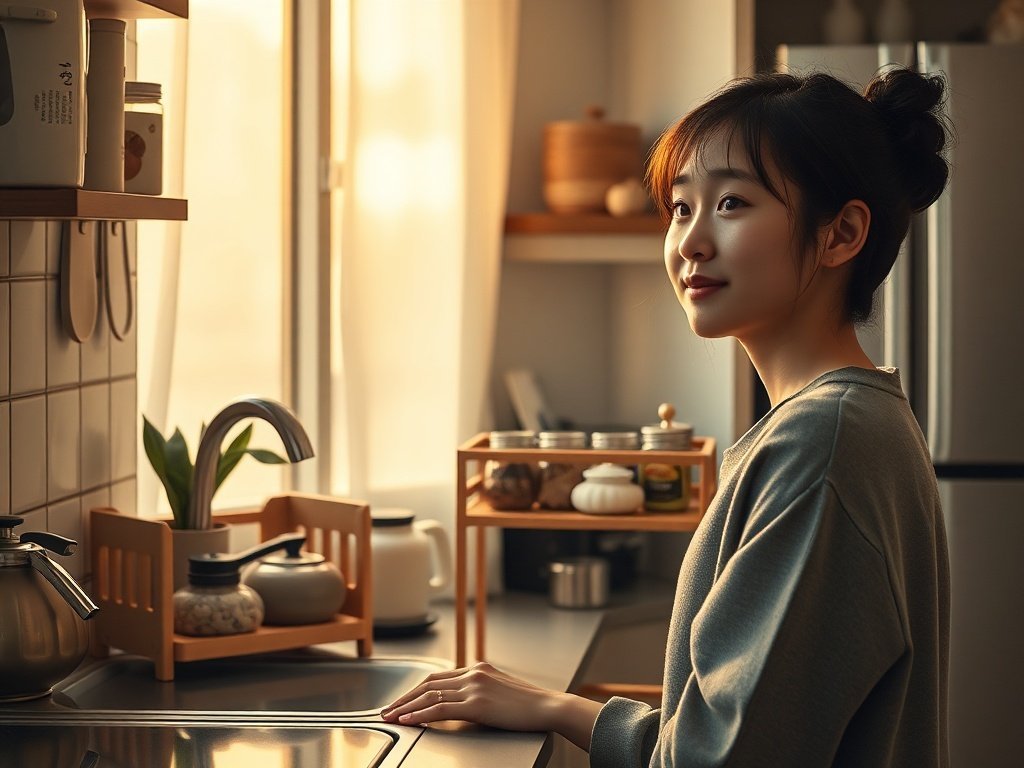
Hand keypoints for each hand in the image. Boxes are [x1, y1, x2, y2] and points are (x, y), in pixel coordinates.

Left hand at [380, 661, 601, 749]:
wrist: (548, 706)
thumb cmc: (528, 704)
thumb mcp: (501, 689)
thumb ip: (481, 689)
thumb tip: (464, 700)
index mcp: (478, 668)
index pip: (438, 677)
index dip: (416, 690)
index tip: (402, 701)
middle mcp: (473, 673)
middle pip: (428, 683)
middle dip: (404, 698)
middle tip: (387, 710)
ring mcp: (474, 687)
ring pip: (430, 695)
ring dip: (406, 708)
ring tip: (390, 718)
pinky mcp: (477, 704)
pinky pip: (440, 708)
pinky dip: (420, 715)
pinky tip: (408, 721)